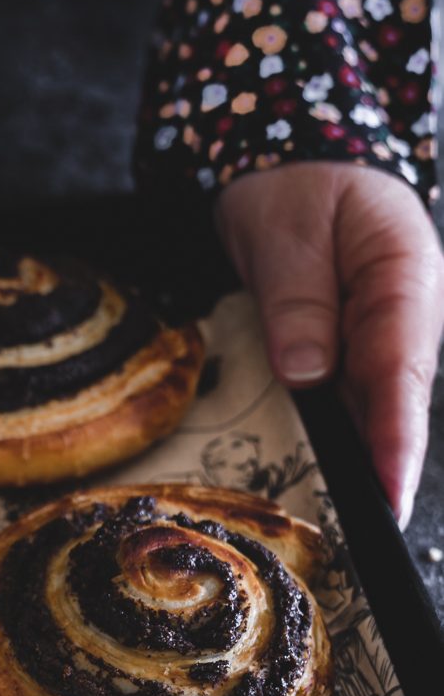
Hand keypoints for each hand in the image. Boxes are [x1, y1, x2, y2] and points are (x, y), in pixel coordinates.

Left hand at [215, 162, 443, 527]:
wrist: (294, 163)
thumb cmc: (296, 185)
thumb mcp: (286, 231)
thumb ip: (297, 299)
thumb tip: (307, 371)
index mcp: (405, 272)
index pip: (402, 366)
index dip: (396, 435)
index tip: (390, 489)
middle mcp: (409, 312)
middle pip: (397, 398)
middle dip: (389, 465)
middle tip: (375, 532)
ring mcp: (387, 333)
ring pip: (375, 405)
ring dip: (364, 458)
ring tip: (357, 520)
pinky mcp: (359, 349)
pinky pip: (351, 398)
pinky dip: (340, 434)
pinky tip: (332, 477)